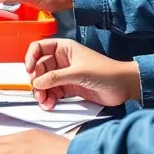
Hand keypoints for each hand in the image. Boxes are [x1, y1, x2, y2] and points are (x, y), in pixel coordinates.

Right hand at [25, 38, 140, 109]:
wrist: (124, 86)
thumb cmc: (105, 71)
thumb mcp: (78, 72)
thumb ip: (56, 77)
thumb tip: (37, 82)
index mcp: (64, 49)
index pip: (40, 48)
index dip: (31, 57)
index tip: (28, 70)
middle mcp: (62, 60)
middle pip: (40, 68)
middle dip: (37, 80)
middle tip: (38, 92)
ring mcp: (65, 75)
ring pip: (45, 82)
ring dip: (42, 92)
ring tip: (44, 102)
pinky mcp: (69, 88)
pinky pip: (53, 92)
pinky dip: (49, 99)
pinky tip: (50, 104)